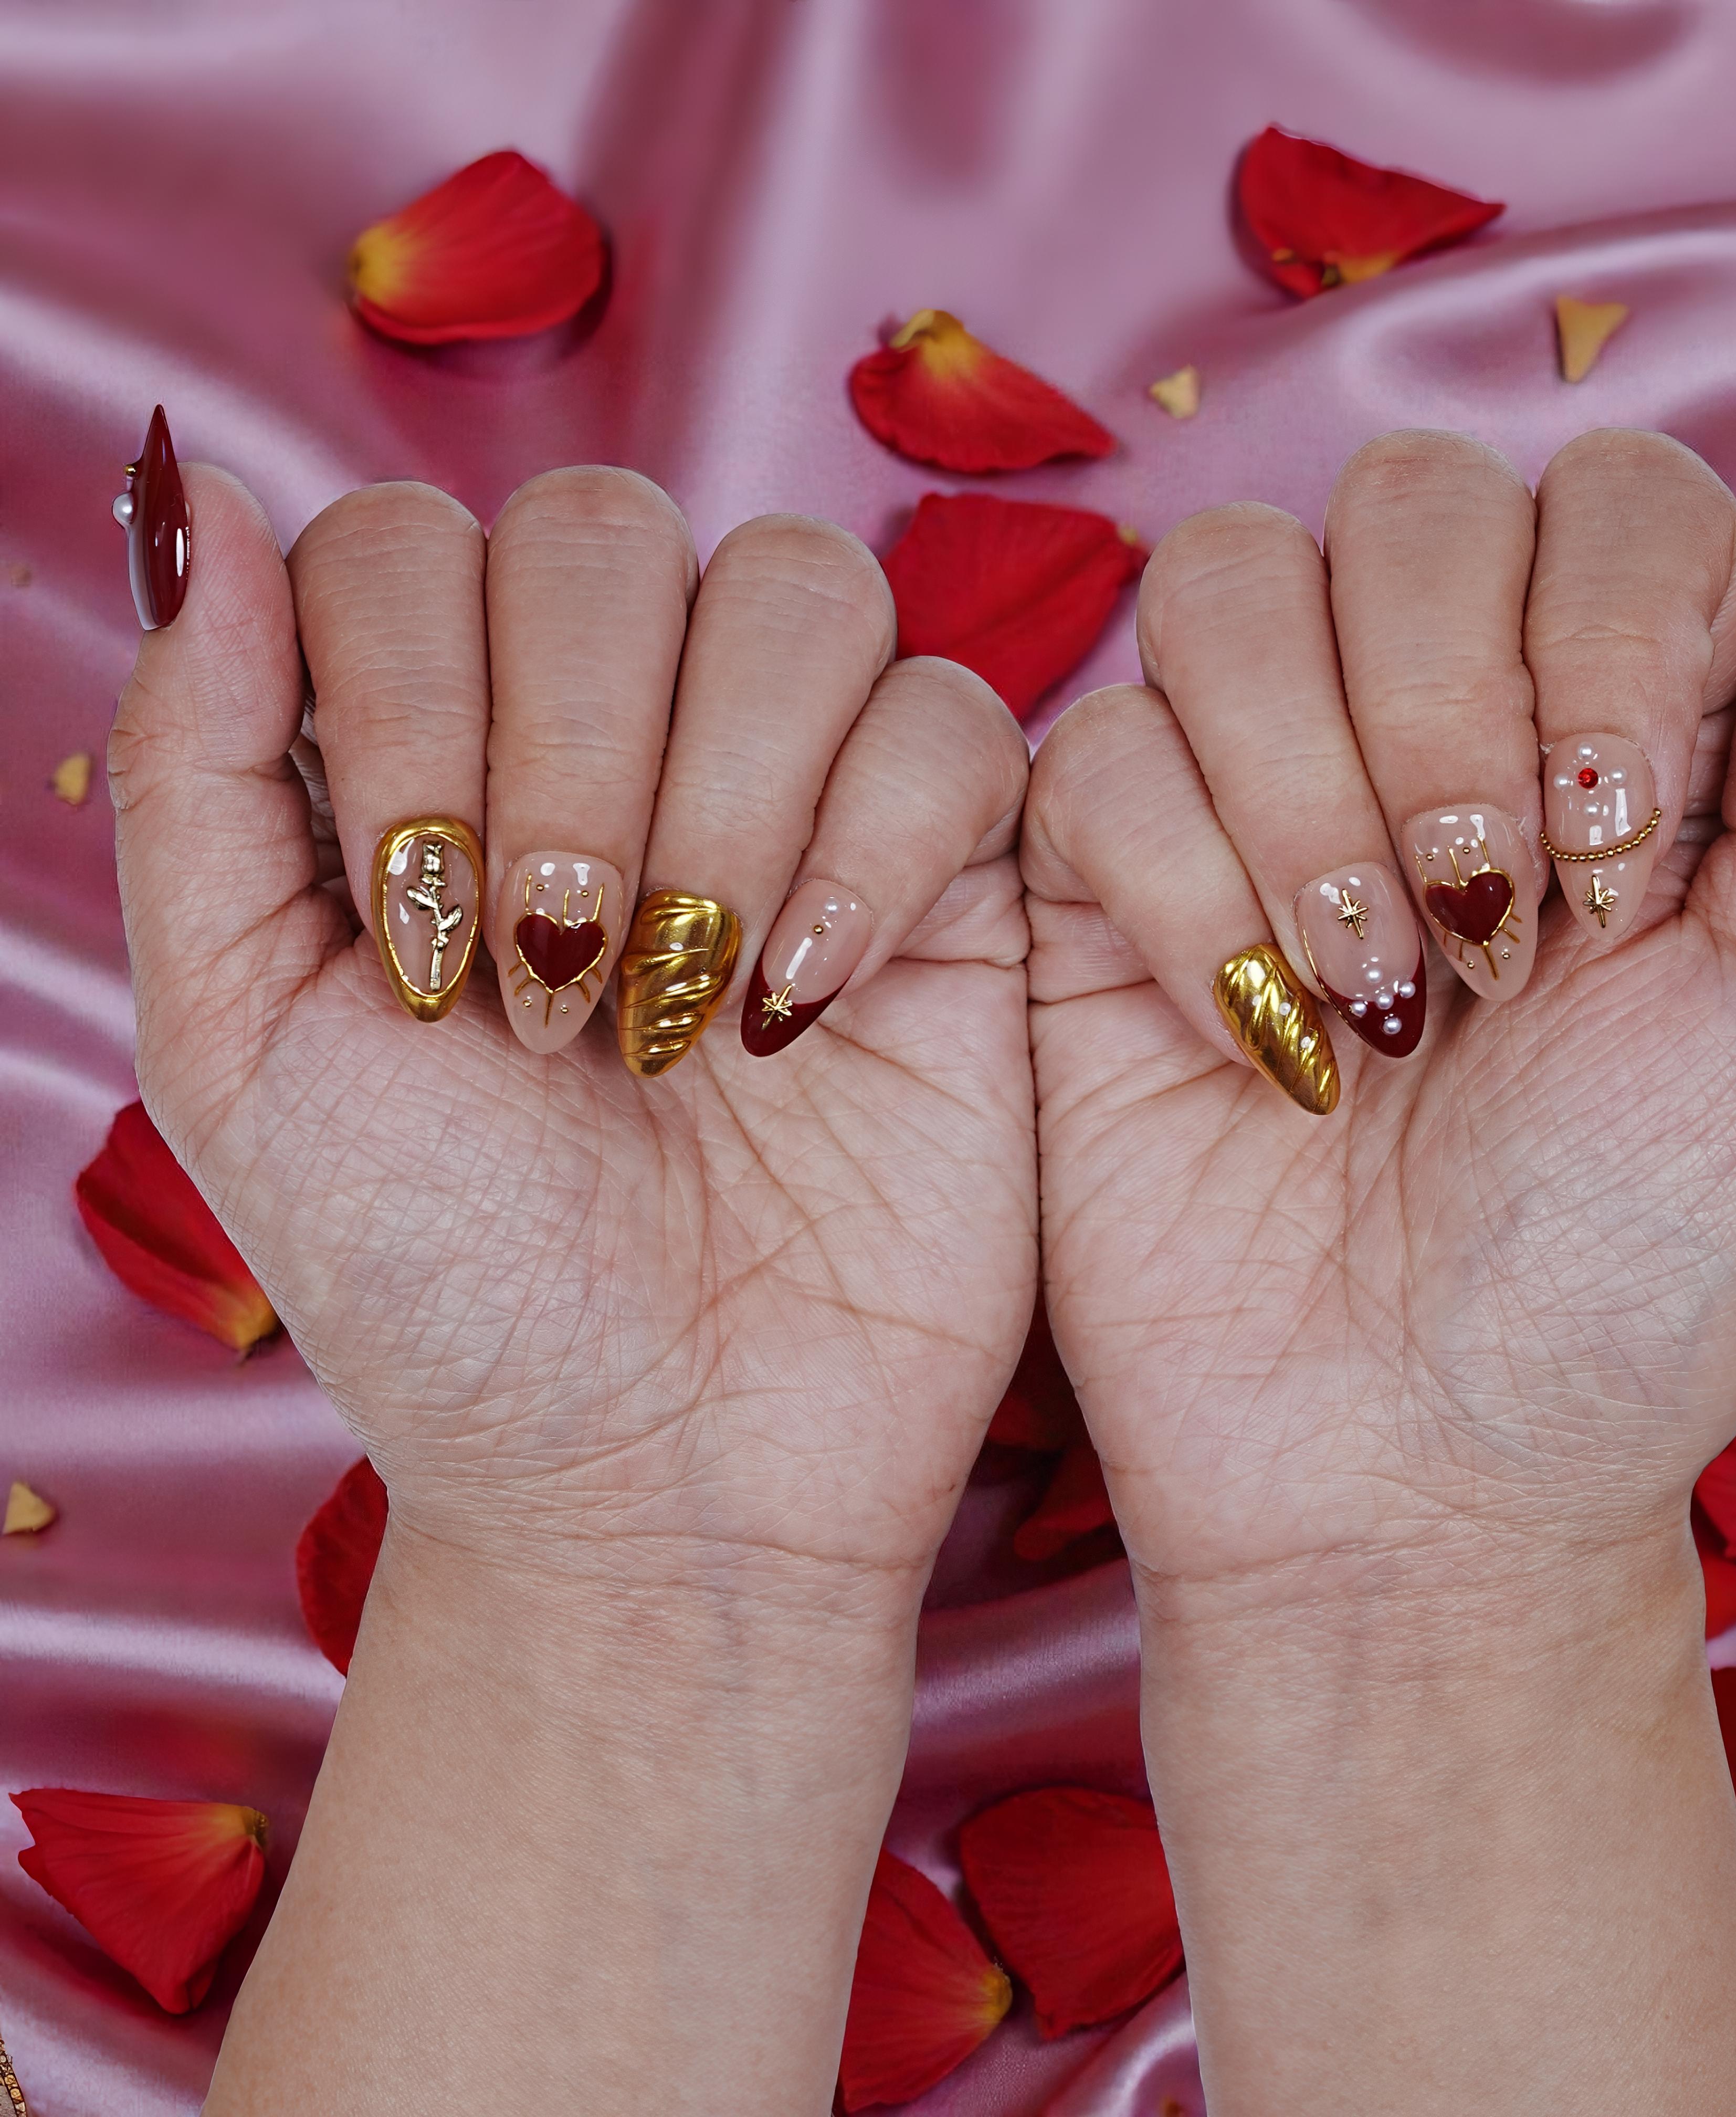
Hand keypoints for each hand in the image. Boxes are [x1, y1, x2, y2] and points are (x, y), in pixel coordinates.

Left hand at [110, 461, 1032, 2110]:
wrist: (666, 1476)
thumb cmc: (447, 1289)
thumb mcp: (241, 1044)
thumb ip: (194, 772)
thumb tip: (208, 511)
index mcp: (442, 758)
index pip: (412, 540)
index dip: (407, 695)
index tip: (418, 941)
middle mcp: (624, 745)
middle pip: (606, 528)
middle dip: (564, 749)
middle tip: (549, 982)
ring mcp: (804, 799)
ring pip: (802, 589)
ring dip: (722, 793)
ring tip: (684, 1005)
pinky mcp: (960, 880)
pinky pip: (957, 721)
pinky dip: (876, 843)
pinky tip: (811, 1000)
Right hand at [1025, 427, 1735, 2110]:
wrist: (1413, 1471)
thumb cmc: (1628, 1273)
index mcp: (1616, 728)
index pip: (1606, 494)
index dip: (1604, 633)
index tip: (1618, 865)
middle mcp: (1425, 725)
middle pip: (1402, 499)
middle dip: (1448, 714)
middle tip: (1489, 940)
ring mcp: (1245, 794)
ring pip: (1223, 582)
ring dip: (1307, 791)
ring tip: (1369, 1000)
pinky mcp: (1095, 886)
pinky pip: (1094, 752)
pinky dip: (1180, 893)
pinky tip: (1246, 1041)